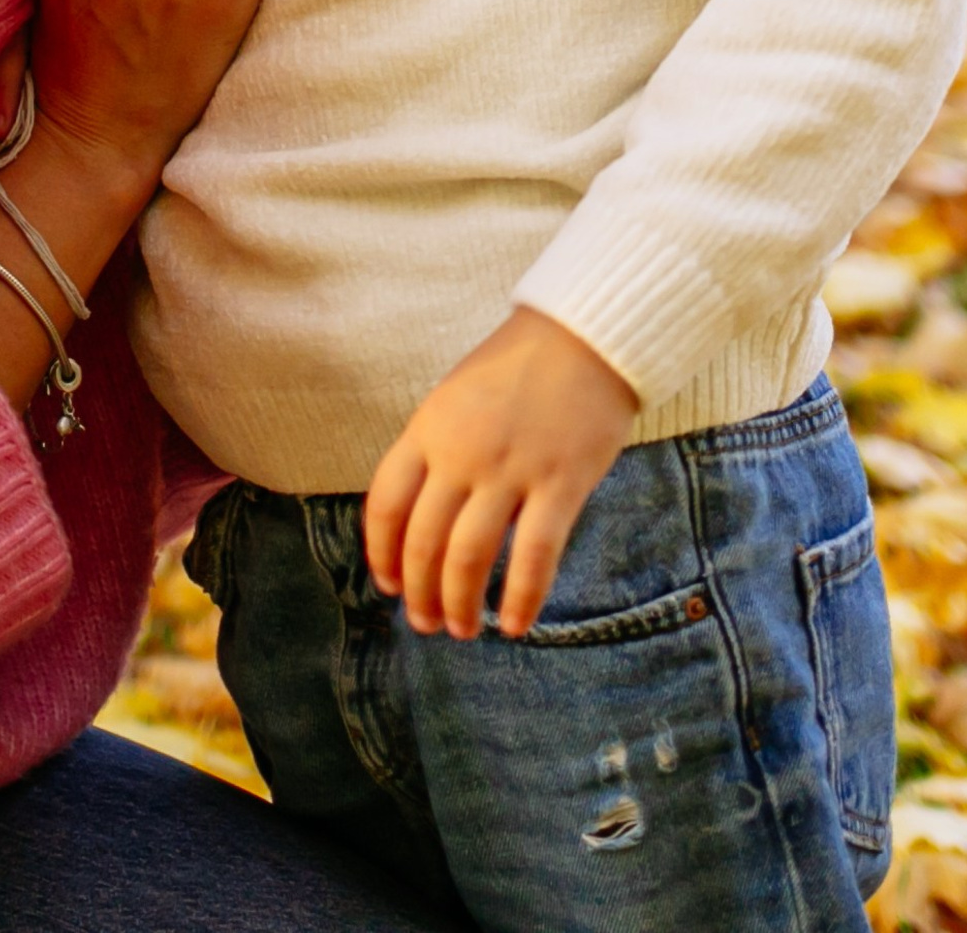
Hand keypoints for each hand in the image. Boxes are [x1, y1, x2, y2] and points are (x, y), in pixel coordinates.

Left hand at [364, 308, 636, 640]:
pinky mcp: (560, 484)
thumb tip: (417, 520)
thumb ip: (434, 450)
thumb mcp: (455, 398)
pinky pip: (534, 555)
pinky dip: (522, 598)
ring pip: (470, 557)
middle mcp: (461, 453)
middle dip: (420, 593)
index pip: (386, 505)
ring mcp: (510, 469)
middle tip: (426, 623)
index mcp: (428, 428)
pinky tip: (516, 624)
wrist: (584, 336)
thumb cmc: (517, 368)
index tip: (389, 585)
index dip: (382, 555)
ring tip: (464, 629)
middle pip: (424, 541)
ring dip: (462, 604)